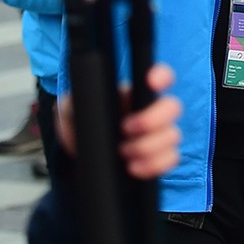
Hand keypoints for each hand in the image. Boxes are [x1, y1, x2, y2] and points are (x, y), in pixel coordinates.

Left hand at [56, 64, 181, 180]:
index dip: (162, 76)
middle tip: (125, 129)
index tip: (151, 82)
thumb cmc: (80, 127)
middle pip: (173, 107)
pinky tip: (133, 167)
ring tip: (122, 153)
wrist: (81, 159)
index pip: (161, 76)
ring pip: (173, 136)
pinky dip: (153, 165)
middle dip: (152, 119)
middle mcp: (152, 111)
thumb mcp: (70, 110)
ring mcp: (158, 135)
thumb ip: (74, 100)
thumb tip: (79, 98)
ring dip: (146, 147)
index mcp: (134, 93)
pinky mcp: (159, 158)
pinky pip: (171, 159)